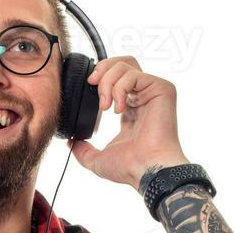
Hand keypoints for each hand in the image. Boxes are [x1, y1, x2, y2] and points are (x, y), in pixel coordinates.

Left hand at [72, 55, 189, 188]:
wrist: (147, 170)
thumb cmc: (131, 167)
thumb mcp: (98, 160)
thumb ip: (83, 150)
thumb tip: (71, 143)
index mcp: (131, 108)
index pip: (116, 78)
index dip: (99, 77)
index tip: (88, 87)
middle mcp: (143, 96)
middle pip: (121, 63)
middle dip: (102, 70)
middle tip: (91, 85)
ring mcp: (153, 91)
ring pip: (126, 65)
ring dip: (108, 82)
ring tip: (105, 105)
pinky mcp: (162, 89)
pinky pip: (134, 75)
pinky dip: (120, 89)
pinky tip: (118, 109)